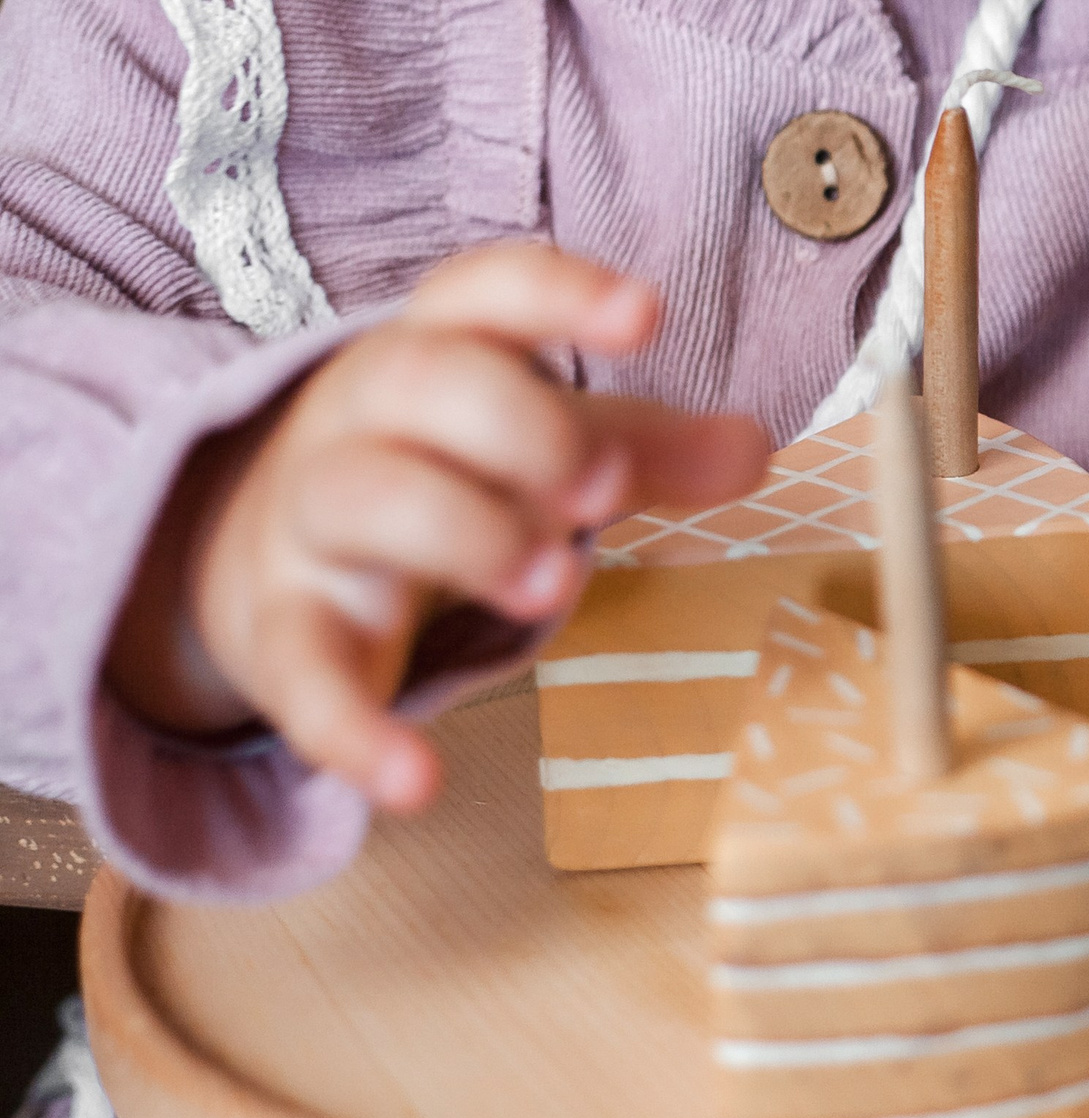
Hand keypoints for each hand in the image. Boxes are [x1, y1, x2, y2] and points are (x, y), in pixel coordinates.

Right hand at [106, 244, 770, 812]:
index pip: (483, 294)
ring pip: (363, 498)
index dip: (559, 295)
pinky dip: (355, 730)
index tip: (645, 315)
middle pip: (423, 381)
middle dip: (521, 428)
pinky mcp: (283, 631)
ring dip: (462, 534)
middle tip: (602, 494)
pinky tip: (417, 782)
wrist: (264, 550)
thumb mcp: (542, 451)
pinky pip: (304, 675)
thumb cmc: (440, 474)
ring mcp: (312, 521)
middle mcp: (361, 420)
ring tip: (550, 587)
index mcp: (435, 354)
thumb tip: (755, 446)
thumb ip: (645, 449)